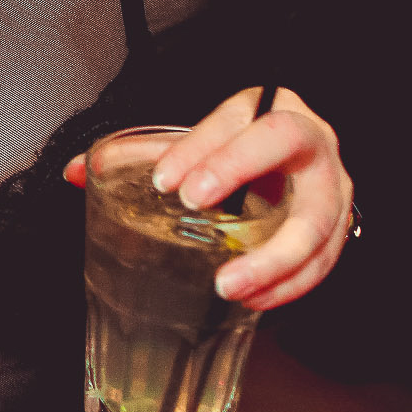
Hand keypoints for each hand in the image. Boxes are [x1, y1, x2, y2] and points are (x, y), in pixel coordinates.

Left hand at [64, 86, 351, 313]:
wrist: (296, 162)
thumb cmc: (243, 149)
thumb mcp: (199, 143)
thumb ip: (142, 156)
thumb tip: (75, 172)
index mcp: (274, 110)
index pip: (240, 122)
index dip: (205, 151)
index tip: (167, 180)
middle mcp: (311, 144)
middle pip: (287, 151)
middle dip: (239, 178)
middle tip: (195, 209)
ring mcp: (333, 188)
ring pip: (316, 223)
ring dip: (273, 261)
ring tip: (228, 285)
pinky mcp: (336, 231)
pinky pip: (322, 263)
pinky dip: (288, 287)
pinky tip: (255, 301)